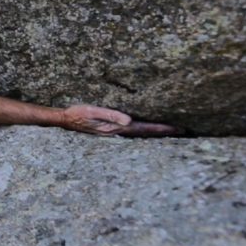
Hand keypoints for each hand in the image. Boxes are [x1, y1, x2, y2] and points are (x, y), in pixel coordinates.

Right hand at [60, 105, 181, 136]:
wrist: (64, 120)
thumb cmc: (76, 113)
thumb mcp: (92, 111)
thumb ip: (110, 115)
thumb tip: (129, 120)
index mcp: (116, 127)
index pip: (144, 128)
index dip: (161, 128)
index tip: (177, 128)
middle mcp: (118, 133)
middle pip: (146, 133)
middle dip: (163, 132)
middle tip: (182, 130)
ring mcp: (114, 133)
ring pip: (140, 134)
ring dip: (155, 133)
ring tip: (170, 131)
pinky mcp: (111, 131)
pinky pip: (132, 133)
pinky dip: (144, 132)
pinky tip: (147, 130)